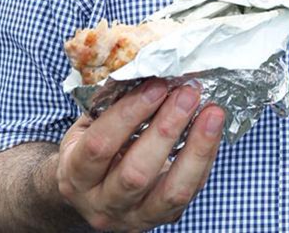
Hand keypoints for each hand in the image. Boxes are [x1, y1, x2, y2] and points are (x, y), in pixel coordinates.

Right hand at [56, 80, 224, 230]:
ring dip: (197, 147)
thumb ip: (112, 107)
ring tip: (213, 112)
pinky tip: (213, 129)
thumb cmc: (93, 150)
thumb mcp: (89, 129)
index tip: (156, 85)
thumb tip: (152, 69)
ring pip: (171, 191)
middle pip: (136, 173)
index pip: (100, 146)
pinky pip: (191, 190)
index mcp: (75, 176)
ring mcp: (135, 217)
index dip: (129, 114)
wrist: (90, 195)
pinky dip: (205, 157)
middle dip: (166, 128)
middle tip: (188, 94)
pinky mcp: (164, 218)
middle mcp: (102, 204)